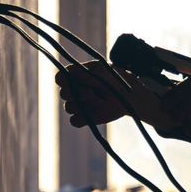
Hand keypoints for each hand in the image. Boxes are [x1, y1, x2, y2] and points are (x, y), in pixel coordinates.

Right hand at [55, 60, 176, 130]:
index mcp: (77, 76)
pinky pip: (74, 121)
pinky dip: (82, 118)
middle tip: (93, 93)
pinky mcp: (86, 118)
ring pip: (68, 107)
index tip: (73, 80)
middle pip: (63, 93)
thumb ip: (83, 71)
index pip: (59, 78)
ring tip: (99, 100)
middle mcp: (75, 90)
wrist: (131, 96)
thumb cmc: (116, 79)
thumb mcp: (101, 70)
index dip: (63, 80)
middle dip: (76, 93)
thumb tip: (67, 72)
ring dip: (82, 105)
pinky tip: (93, 113)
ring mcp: (80, 105)